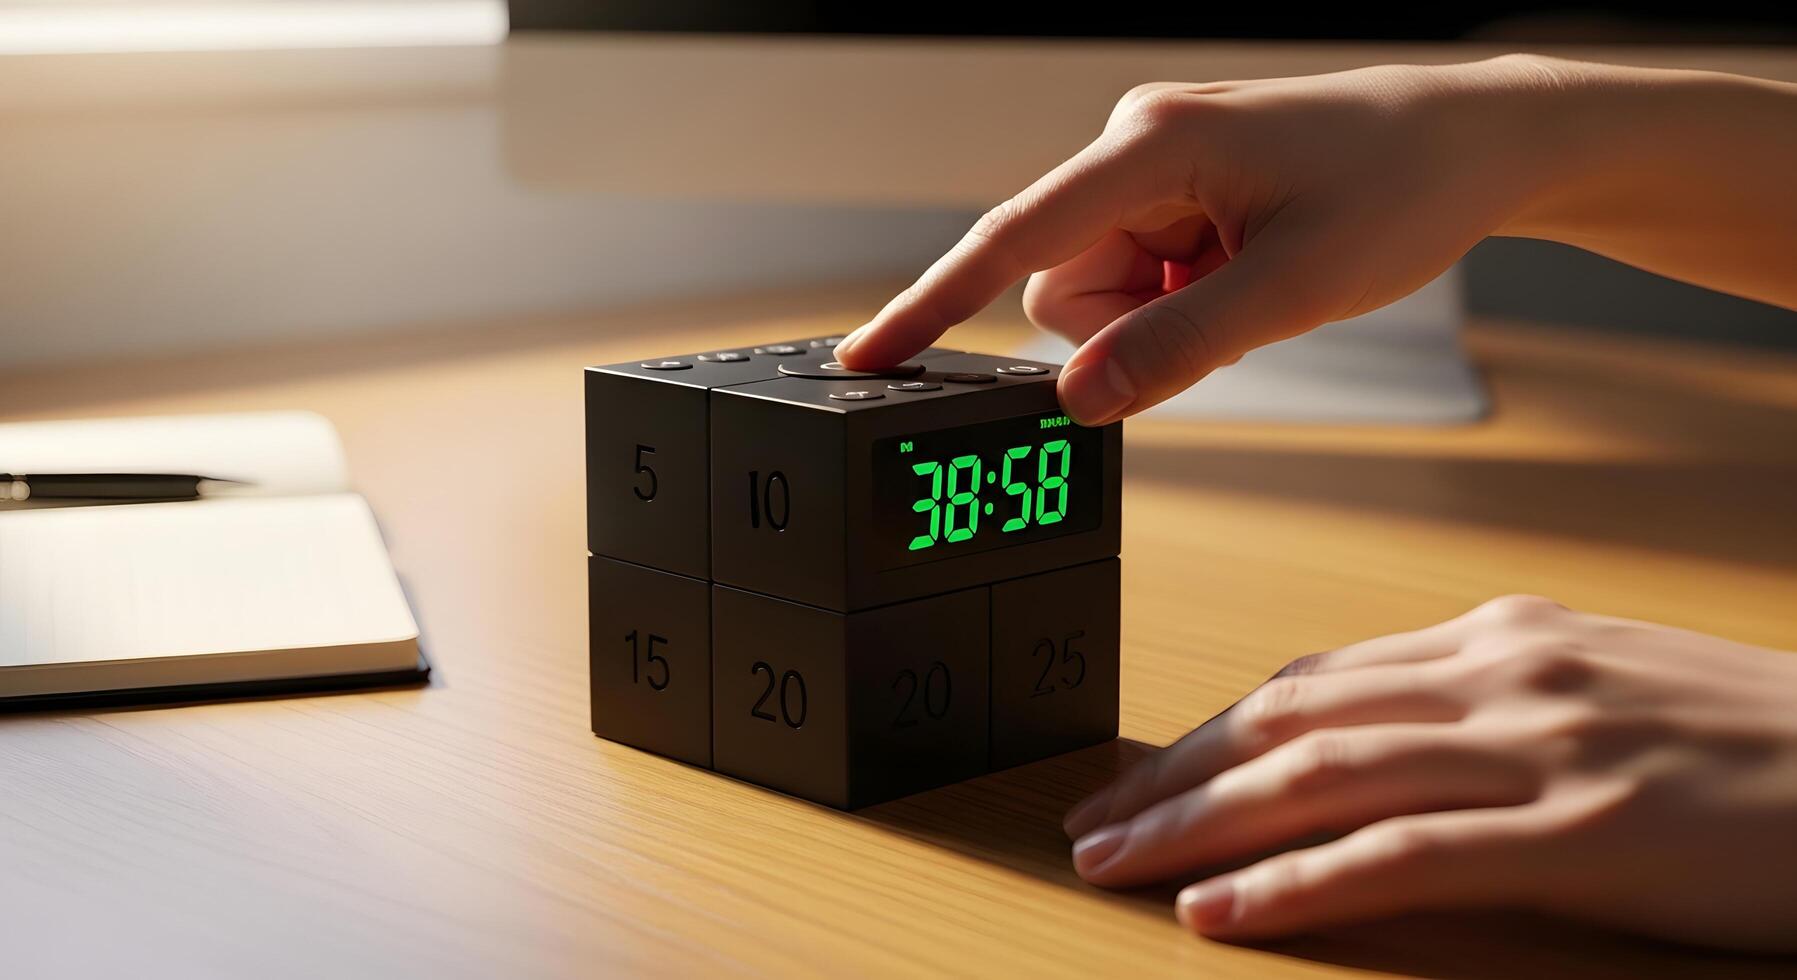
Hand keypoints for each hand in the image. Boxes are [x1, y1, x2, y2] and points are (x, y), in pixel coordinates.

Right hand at [835, 56, 1796, 423]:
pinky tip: (1249, 277)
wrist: (1478, 142)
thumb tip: (1077, 401)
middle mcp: (1137, 149)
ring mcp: (1155, 173)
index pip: (1012, 239)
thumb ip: (1178, 348)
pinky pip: (1139, 280)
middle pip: (1060, 286)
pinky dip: (1182, 304)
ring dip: (1160, 320)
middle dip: (1126, 328)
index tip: (866, 359)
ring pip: (1098, 294)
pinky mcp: (1176, 196)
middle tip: (1227, 310)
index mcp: (1152, 147)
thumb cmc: (1404, 188)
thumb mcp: (1297, 287)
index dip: (931, 304)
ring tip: (1251, 286)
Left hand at [1062, 596, 1796, 952]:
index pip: (1316, 680)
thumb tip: (1377, 735)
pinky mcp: (1583, 836)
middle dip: (1175, 774)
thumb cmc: (1754, 745)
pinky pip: (1403, 856)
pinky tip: (1223, 909)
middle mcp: (1505, 675)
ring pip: (1321, 776)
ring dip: (1198, 823)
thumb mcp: (1603, 691)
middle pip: (1291, 720)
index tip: (1144, 773)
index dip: (1213, 732)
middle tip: (1091, 820)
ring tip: (1115, 862)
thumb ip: (1487, 704)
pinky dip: (1297, 883)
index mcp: (1505, 638)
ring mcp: (1541, 750)